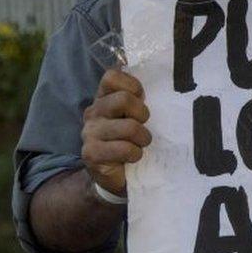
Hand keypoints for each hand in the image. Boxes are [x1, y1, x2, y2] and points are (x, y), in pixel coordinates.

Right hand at [81, 69, 150, 195]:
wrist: (119, 176)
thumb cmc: (133, 140)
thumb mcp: (138, 115)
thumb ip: (141, 97)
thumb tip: (162, 77)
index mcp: (104, 98)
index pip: (112, 76)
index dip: (132, 86)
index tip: (142, 99)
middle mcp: (93, 112)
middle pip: (123, 100)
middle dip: (142, 114)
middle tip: (144, 125)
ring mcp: (89, 133)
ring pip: (129, 127)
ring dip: (143, 138)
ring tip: (141, 144)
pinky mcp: (91, 153)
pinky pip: (124, 149)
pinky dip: (135, 154)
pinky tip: (133, 157)